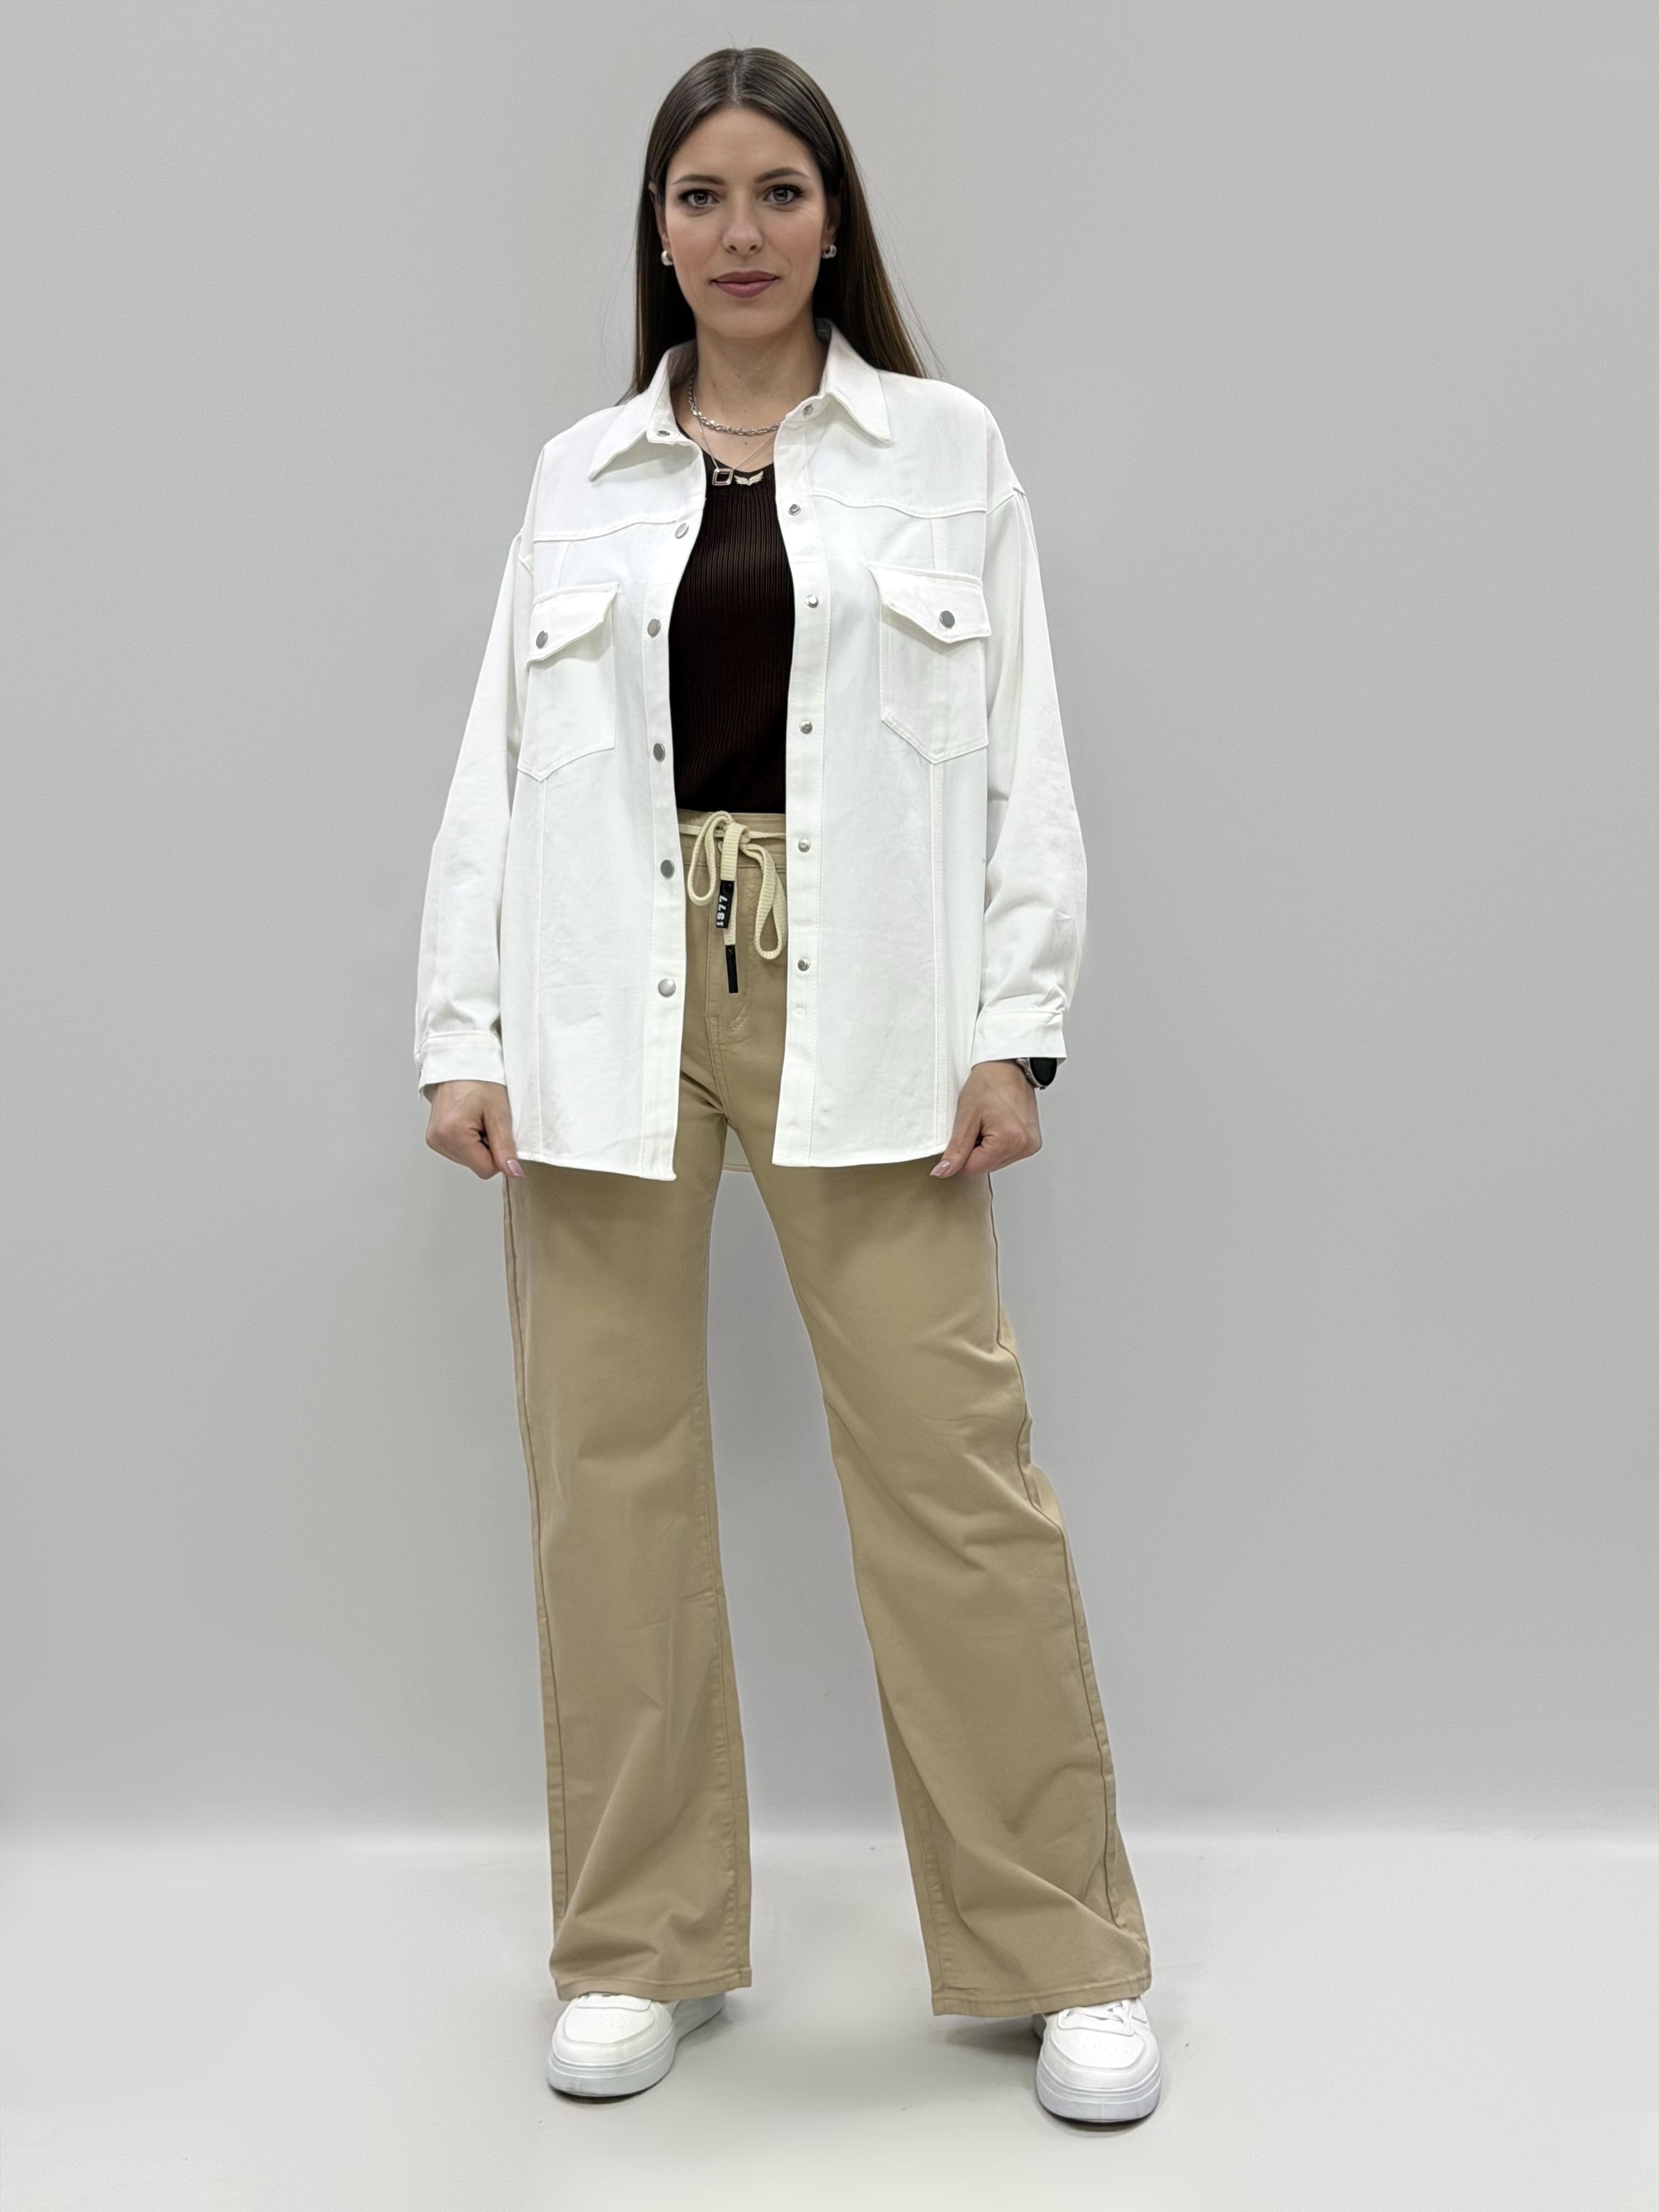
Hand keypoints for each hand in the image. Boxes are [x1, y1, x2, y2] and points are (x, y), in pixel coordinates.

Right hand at [425, 1080, 522, 1179]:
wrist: (460, 1064)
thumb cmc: (480, 1081)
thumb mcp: (499, 1113)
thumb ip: (505, 1147)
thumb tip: (513, 1172)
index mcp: (452, 1134)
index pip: (485, 1170)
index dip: (499, 1154)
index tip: (496, 1131)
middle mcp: (438, 1140)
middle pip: (476, 1165)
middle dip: (487, 1147)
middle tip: (486, 1121)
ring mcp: (434, 1140)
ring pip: (469, 1160)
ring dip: (478, 1144)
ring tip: (476, 1119)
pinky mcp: (434, 1139)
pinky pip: (459, 1152)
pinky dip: (468, 1141)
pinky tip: (468, 1121)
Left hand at [930, 1060, 1041, 1177]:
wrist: (1008, 1067)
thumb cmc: (988, 1084)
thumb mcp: (965, 1117)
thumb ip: (955, 1150)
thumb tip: (943, 1172)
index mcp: (1009, 1141)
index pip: (973, 1169)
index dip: (962, 1155)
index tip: (965, 1133)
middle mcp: (1025, 1146)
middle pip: (985, 1167)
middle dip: (975, 1150)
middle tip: (979, 1124)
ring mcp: (1031, 1145)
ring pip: (995, 1162)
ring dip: (987, 1148)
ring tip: (990, 1122)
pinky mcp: (1032, 1143)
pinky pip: (1006, 1155)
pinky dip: (997, 1145)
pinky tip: (998, 1125)